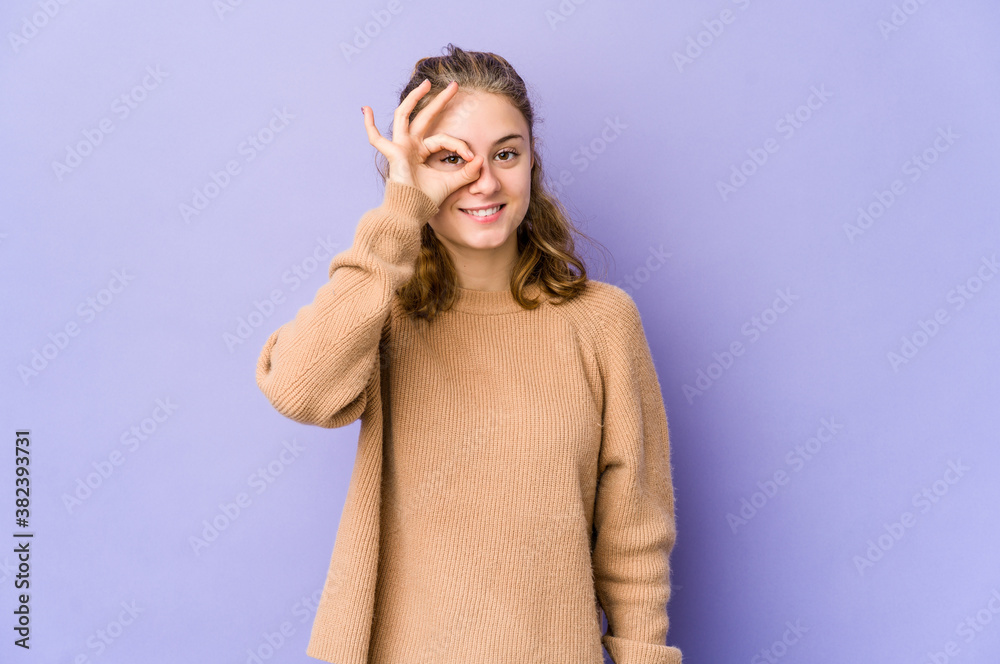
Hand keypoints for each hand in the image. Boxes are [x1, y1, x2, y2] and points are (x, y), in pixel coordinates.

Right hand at [362, 79, 483, 208]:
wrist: (412, 213)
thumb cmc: (427, 200)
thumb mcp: (451, 182)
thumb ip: (466, 172)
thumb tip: (481, 159)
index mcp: (422, 151)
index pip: (443, 138)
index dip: (459, 145)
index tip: (471, 157)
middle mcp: (410, 145)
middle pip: (425, 116)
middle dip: (440, 100)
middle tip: (455, 86)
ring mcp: (399, 147)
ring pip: (404, 115)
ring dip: (414, 98)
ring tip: (427, 83)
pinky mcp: (393, 153)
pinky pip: (376, 138)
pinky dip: (369, 125)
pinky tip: (365, 108)